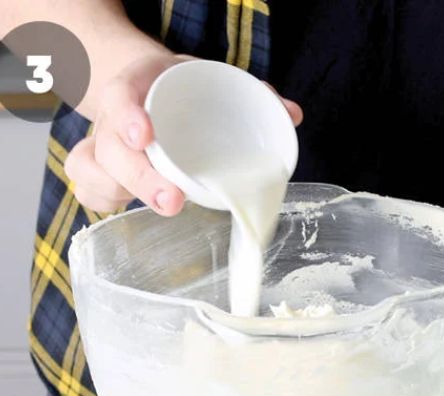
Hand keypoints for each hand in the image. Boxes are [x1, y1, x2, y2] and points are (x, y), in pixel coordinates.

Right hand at [64, 53, 302, 215]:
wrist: (149, 82)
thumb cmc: (185, 86)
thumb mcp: (210, 75)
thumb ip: (252, 91)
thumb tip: (292, 114)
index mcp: (137, 86)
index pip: (119, 96)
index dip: (127, 117)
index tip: (145, 136)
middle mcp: (113, 117)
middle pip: (108, 148)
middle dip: (139, 178)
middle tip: (174, 200)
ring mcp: (104, 144)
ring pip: (89, 170)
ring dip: (123, 192)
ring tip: (167, 204)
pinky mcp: (105, 170)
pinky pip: (91, 190)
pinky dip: (109, 200)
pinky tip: (136, 209)